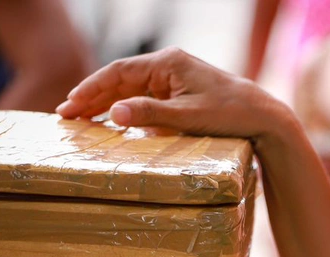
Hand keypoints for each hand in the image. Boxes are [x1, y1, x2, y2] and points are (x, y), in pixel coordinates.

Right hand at [55, 47, 285, 140]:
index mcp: (167, 63)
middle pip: (121, 79)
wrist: (264, 117)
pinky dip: (127, 107)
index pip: (118, 72)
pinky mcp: (182, 92)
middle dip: (92, 96)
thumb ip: (150, 113)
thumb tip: (113, 112)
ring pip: (131, 88)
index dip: (91, 88)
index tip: (70, 105)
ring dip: (107, 102)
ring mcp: (175, 78)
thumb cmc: (230, 114)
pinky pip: (146, 97)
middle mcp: (169, 65)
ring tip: (82, 118)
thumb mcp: (187, 116)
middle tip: (66, 115)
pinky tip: (113, 120)